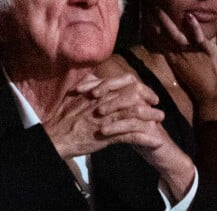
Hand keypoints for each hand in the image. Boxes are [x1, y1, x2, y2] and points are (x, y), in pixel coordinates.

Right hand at [43, 73, 163, 158]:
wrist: (55, 137)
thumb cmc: (63, 117)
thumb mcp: (75, 95)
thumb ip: (89, 84)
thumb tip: (96, 76)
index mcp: (100, 92)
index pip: (127, 82)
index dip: (140, 86)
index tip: (147, 93)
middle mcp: (106, 103)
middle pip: (135, 95)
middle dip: (149, 99)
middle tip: (158, 104)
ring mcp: (108, 119)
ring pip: (136, 114)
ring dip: (152, 117)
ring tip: (161, 120)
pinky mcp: (108, 136)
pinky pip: (132, 136)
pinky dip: (146, 138)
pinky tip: (157, 141)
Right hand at [152, 8, 216, 120]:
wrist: (213, 97)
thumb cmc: (202, 84)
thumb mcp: (185, 69)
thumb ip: (179, 57)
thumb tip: (173, 46)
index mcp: (173, 58)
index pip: (157, 40)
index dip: (150, 27)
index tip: (143, 14)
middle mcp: (179, 54)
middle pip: (161, 34)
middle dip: (154, 19)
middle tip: (146, 5)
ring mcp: (191, 52)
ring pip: (175, 34)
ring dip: (166, 20)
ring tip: (158, 7)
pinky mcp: (205, 50)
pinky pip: (197, 37)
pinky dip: (193, 27)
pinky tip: (189, 16)